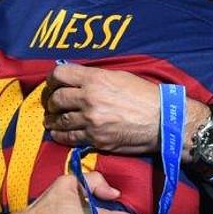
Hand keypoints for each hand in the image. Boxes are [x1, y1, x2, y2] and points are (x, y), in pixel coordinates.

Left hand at [43, 63, 159, 154]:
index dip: (51, 79)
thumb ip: (95, 77)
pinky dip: (60, 135)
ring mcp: (91, 120)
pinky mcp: (95, 139)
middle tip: (52, 104)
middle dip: (50, 101)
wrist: (162, 120)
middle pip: (56, 99)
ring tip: (51, 120)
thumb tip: (76, 80)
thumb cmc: (144, 95)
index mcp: (95, 79)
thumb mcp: (119, 76)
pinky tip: (59, 133)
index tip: (52, 84)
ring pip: (59, 120)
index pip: (60, 74)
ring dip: (52, 120)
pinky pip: (69, 138)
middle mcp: (89, 98)